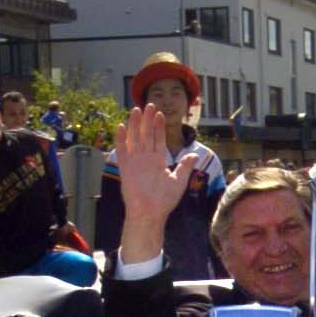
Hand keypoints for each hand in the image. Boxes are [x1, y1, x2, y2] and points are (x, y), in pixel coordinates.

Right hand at [114, 105, 191, 222]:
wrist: (150, 212)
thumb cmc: (165, 200)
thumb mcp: (179, 181)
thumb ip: (185, 166)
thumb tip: (195, 154)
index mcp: (158, 161)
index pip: (158, 139)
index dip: (158, 126)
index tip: (159, 113)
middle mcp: (146, 159)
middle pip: (146, 135)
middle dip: (147, 120)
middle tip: (149, 104)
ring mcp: (135, 162)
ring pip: (134, 138)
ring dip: (134, 124)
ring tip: (136, 110)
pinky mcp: (125, 167)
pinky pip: (121, 150)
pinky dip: (120, 139)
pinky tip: (121, 126)